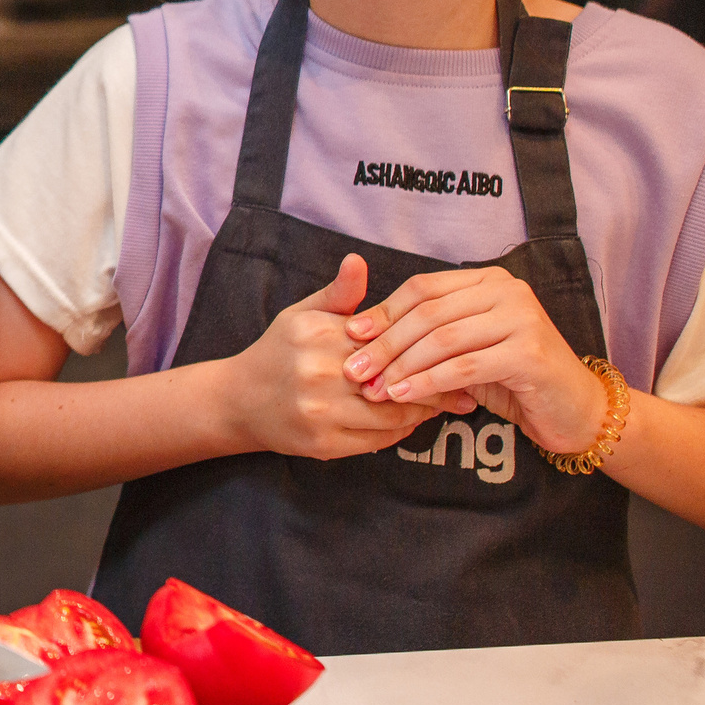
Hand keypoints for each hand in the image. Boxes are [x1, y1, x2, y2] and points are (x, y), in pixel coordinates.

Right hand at [214, 254, 440, 458]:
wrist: (238, 399)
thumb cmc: (279, 352)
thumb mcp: (303, 314)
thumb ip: (339, 293)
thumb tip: (358, 260)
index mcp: (320, 335)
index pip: (391, 342)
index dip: (427, 349)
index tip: (456, 352)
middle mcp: (320, 373)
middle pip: (397, 379)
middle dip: (436, 384)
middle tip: (465, 388)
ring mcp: (321, 411)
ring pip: (393, 414)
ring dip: (423, 411)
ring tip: (446, 405)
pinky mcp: (323, 443)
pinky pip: (378, 440)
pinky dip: (401, 432)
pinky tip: (412, 422)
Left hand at [342, 267, 608, 453]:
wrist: (574, 411)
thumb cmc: (512, 379)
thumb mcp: (464, 350)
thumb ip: (426, 336)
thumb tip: (362, 336)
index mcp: (488, 281)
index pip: (423, 289)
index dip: (384, 311)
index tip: (351, 334)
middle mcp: (508, 291)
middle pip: (428, 313)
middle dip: (386, 343)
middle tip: (355, 369)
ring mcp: (522, 319)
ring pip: (443, 339)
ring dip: (402, 366)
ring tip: (375, 388)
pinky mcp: (529, 353)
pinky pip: (464, 366)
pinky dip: (428, 382)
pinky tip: (404, 396)